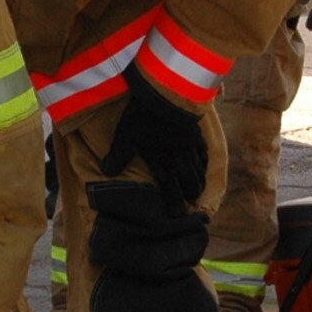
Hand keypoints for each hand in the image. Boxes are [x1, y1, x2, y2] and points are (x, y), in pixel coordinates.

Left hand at [99, 62, 207, 211]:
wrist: (164, 93)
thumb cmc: (141, 117)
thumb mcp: (124, 137)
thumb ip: (117, 156)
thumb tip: (106, 173)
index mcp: (163, 164)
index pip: (170, 191)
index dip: (174, 206)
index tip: (175, 217)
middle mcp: (181, 160)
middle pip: (190, 184)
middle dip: (189, 196)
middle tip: (188, 204)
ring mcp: (191, 147)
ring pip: (200, 171)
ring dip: (198, 183)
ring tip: (196, 190)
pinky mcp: (197, 134)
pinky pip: (205, 154)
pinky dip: (204, 164)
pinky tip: (202, 165)